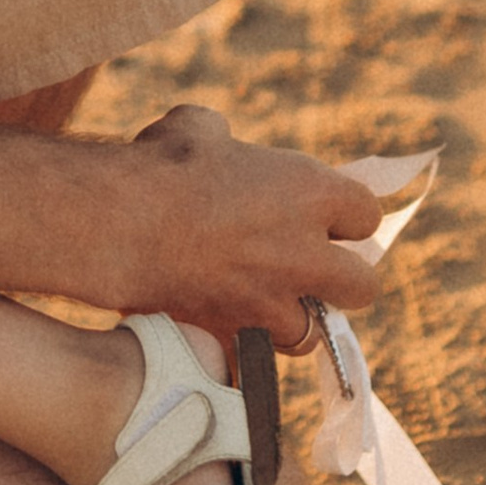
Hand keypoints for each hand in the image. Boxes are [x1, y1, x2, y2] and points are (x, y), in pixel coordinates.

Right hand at [111, 106, 384, 334]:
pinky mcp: (235, 337)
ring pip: (310, 332)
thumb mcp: (200, 128)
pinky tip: (218, 327)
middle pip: (362, 286)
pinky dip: (240, 347)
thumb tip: (216, 144)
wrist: (119, 221)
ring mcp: (272, 303)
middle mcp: (305, 254)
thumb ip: (226, 143)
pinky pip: (252, 356)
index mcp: (311, 192)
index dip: (345, 216)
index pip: (366, 214)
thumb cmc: (160, 164)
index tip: (326, 217)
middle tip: (309, 269)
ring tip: (262, 305)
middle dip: (342, 279)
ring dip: (290, 319)